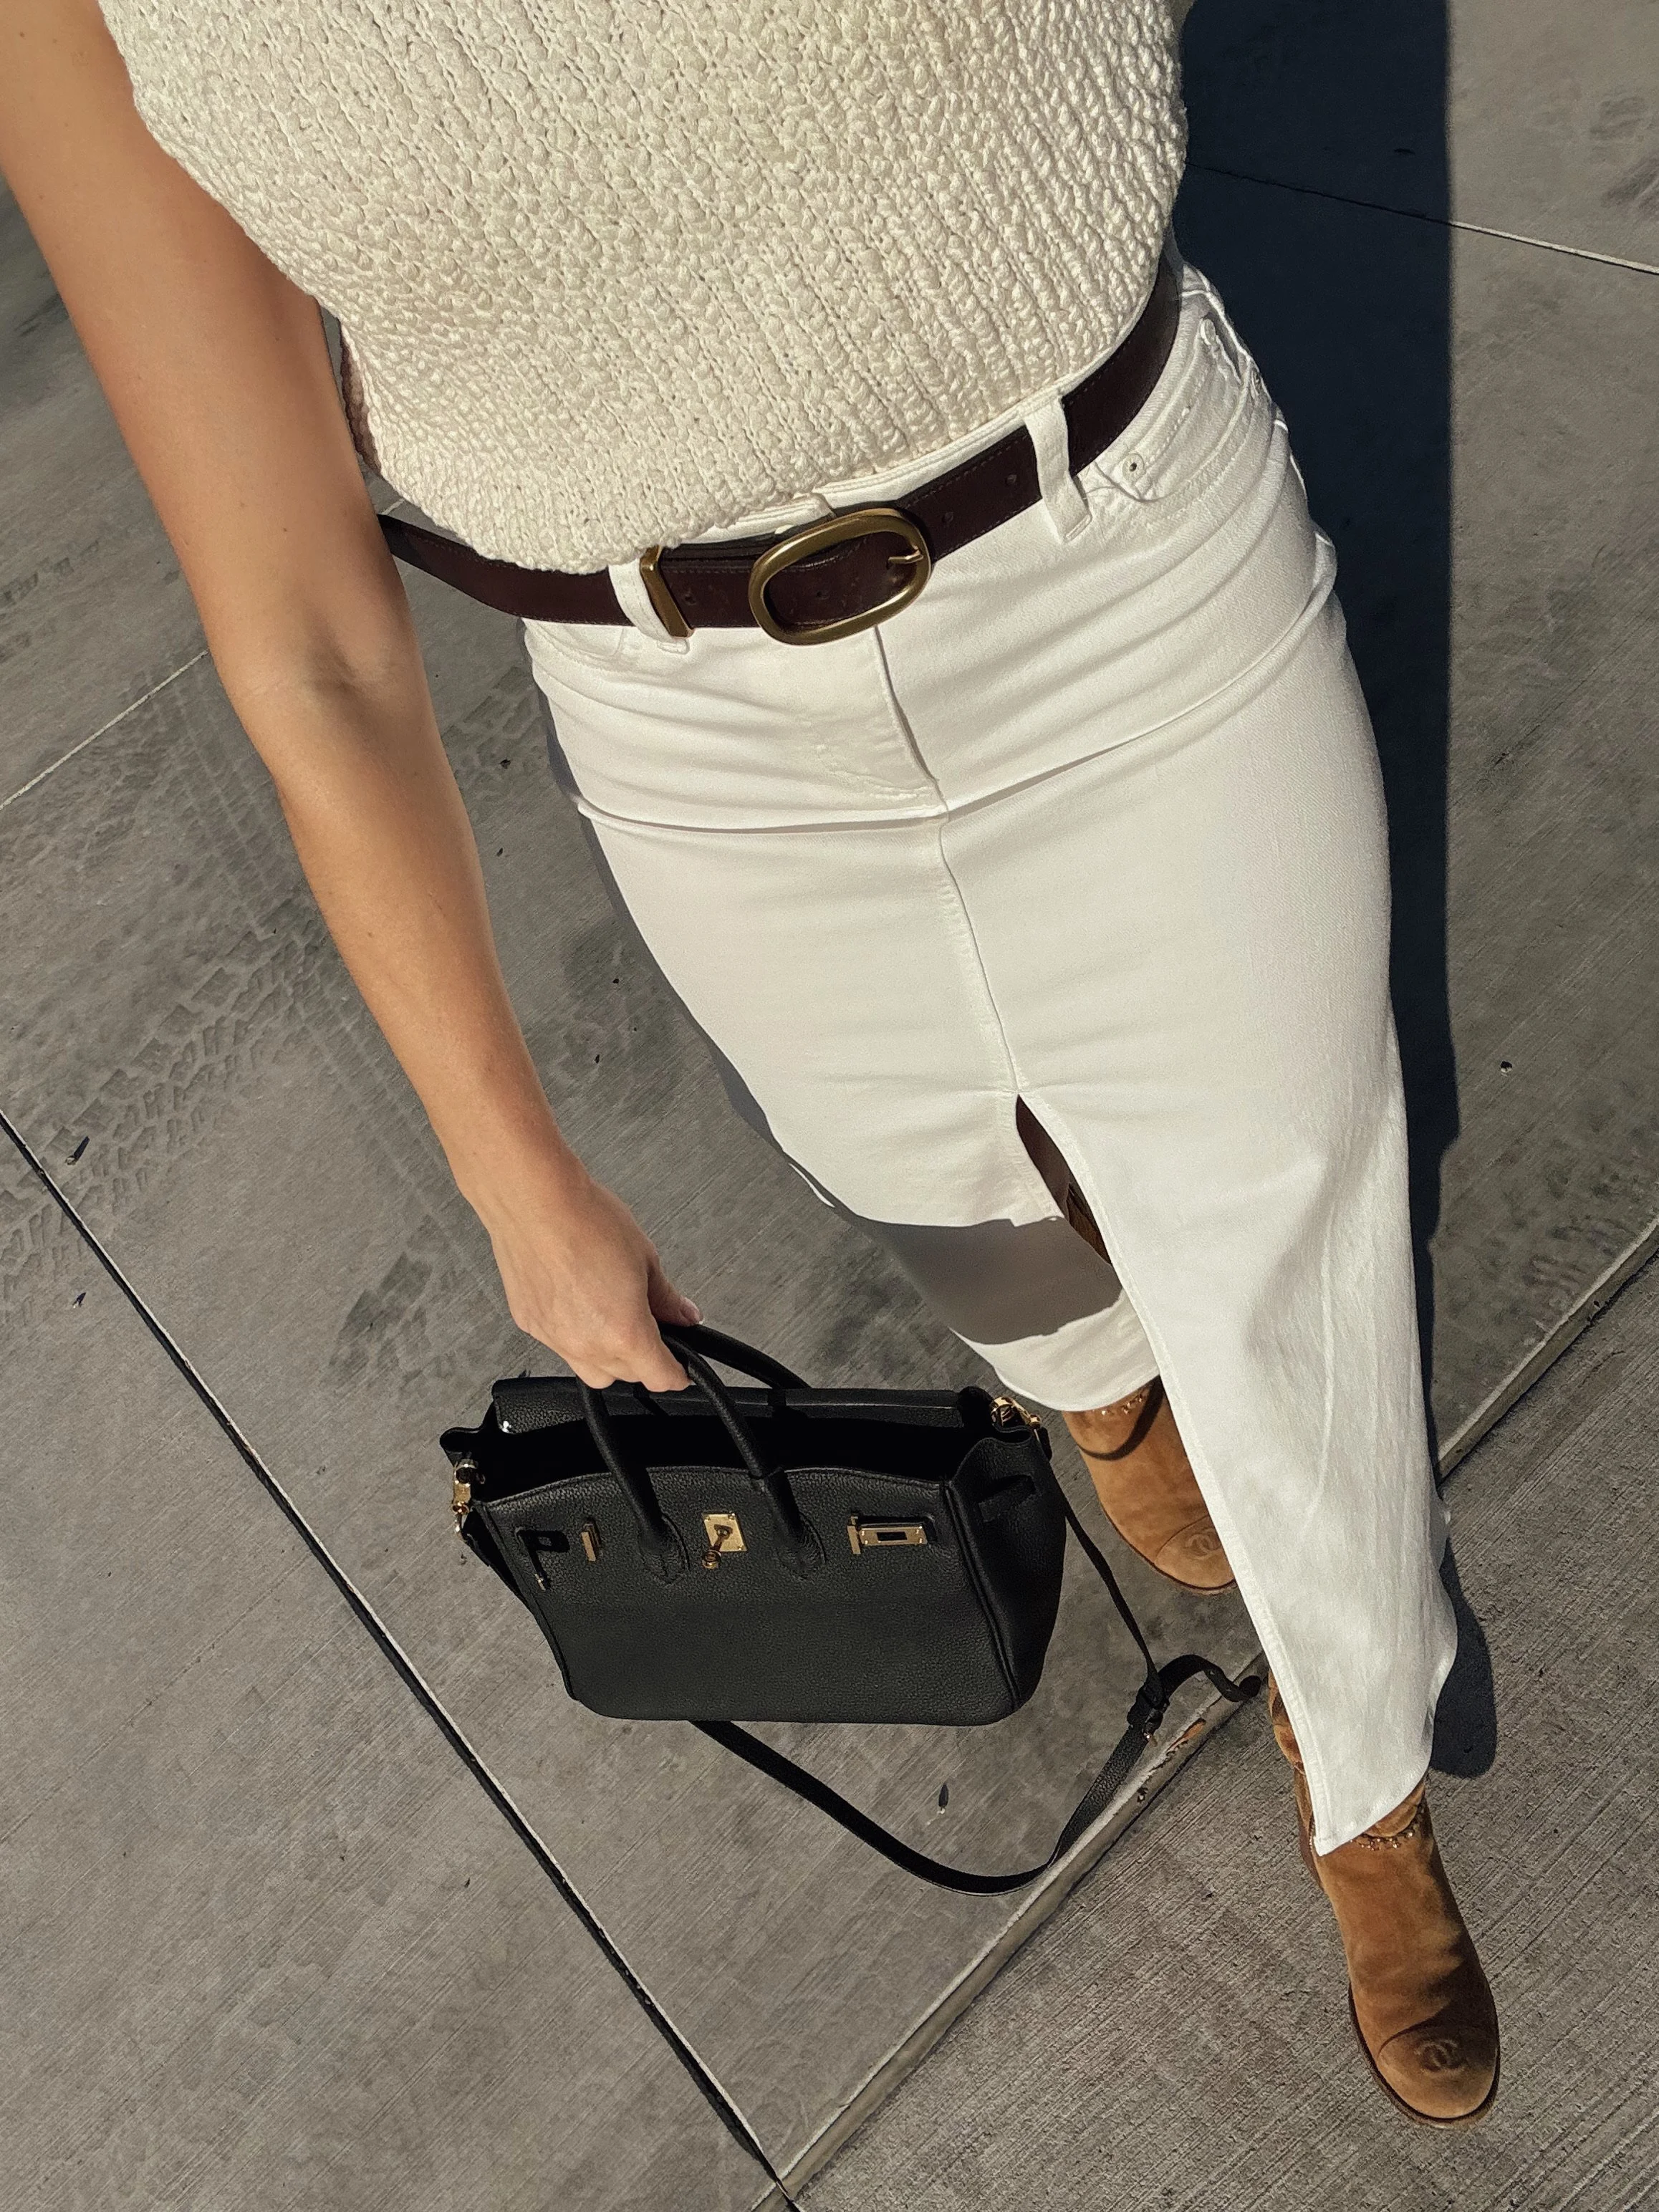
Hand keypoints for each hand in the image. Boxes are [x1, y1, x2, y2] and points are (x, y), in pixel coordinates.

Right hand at [475, 1157, 698, 1391]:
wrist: (534, 1202)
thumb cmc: (586, 1221)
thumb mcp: (645, 1258)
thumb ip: (666, 1298)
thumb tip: (684, 1314)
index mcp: (624, 1333)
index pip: (659, 1377)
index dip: (676, 1373)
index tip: (680, 1368)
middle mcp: (586, 1345)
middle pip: (625, 1376)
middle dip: (642, 1359)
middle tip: (649, 1325)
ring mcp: (554, 1338)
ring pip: (590, 1369)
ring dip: (608, 1355)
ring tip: (612, 1314)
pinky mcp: (530, 1324)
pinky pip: (560, 1346)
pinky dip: (576, 1335)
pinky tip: (580, 1303)